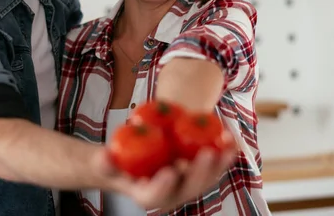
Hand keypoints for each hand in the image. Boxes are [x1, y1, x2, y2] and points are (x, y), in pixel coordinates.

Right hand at [93, 131, 236, 212]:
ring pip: (206, 179)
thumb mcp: (106, 162)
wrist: (132, 161)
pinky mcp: (198, 174)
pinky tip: (230, 137)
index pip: (156, 196)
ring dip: (219, 164)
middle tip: (206, 153)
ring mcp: (187, 186)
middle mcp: (171, 195)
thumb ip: (104, 162)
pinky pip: (213, 165)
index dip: (164, 185)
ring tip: (226, 145)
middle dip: (200, 172)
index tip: (169, 170)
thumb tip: (104, 155)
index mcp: (147, 196)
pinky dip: (223, 153)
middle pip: (189, 189)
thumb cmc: (117, 162)